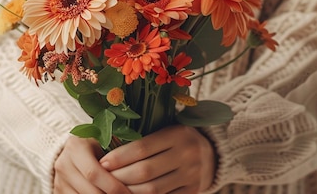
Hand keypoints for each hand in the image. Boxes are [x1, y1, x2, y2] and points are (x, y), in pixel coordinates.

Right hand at [53, 136, 131, 193]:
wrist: (73, 148)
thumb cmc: (97, 143)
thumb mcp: (105, 141)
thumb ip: (117, 153)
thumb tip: (138, 170)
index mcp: (76, 147)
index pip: (94, 173)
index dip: (113, 186)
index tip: (129, 192)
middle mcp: (64, 164)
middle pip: (89, 190)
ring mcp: (59, 180)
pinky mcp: (58, 191)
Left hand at [100, 124, 216, 193]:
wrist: (214, 154)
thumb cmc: (180, 139)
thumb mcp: (168, 129)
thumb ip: (145, 135)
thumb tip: (109, 144)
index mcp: (178, 134)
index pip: (142, 148)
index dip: (119, 157)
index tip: (103, 162)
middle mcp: (187, 154)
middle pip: (144, 171)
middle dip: (119, 177)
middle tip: (104, 178)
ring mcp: (191, 175)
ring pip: (152, 189)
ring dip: (128, 191)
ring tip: (114, 188)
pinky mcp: (192, 191)